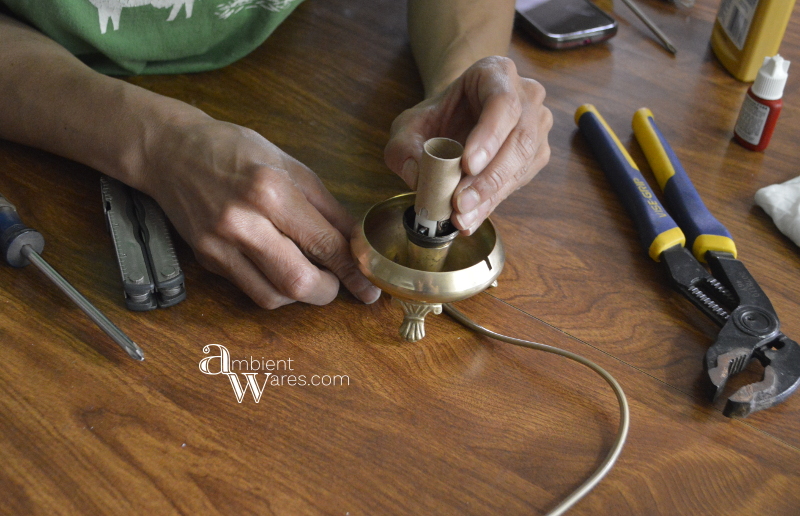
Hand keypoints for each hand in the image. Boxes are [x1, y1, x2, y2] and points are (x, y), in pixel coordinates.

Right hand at [141, 114, 380, 308]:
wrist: (170, 151)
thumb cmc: (235, 151)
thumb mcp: (290, 165)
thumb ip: (327, 207)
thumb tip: (358, 242)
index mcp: (271, 191)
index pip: (324, 243)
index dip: (353, 270)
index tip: (369, 286)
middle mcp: (243, 221)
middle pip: (298, 282)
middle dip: (329, 291)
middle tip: (338, 281)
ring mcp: (220, 244)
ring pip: (273, 297)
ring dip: (301, 295)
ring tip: (309, 272)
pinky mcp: (207, 259)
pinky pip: (250, 290)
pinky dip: (274, 289)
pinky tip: (280, 268)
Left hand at [384, 56, 551, 233]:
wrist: (457, 117)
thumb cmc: (438, 116)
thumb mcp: (410, 125)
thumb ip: (404, 147)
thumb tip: (417, 177)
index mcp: (497, 73)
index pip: (502, 103)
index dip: (488, 136)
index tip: (467, 165)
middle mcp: (527, 97)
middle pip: (519, 140)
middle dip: (489, 178)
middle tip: (460, 203)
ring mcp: (537, 126)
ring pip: (523, 164)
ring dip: (491, 195)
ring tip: (461, 217)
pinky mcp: (537, 155)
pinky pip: (520, 181)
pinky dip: (493, 202)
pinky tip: (471, 217)